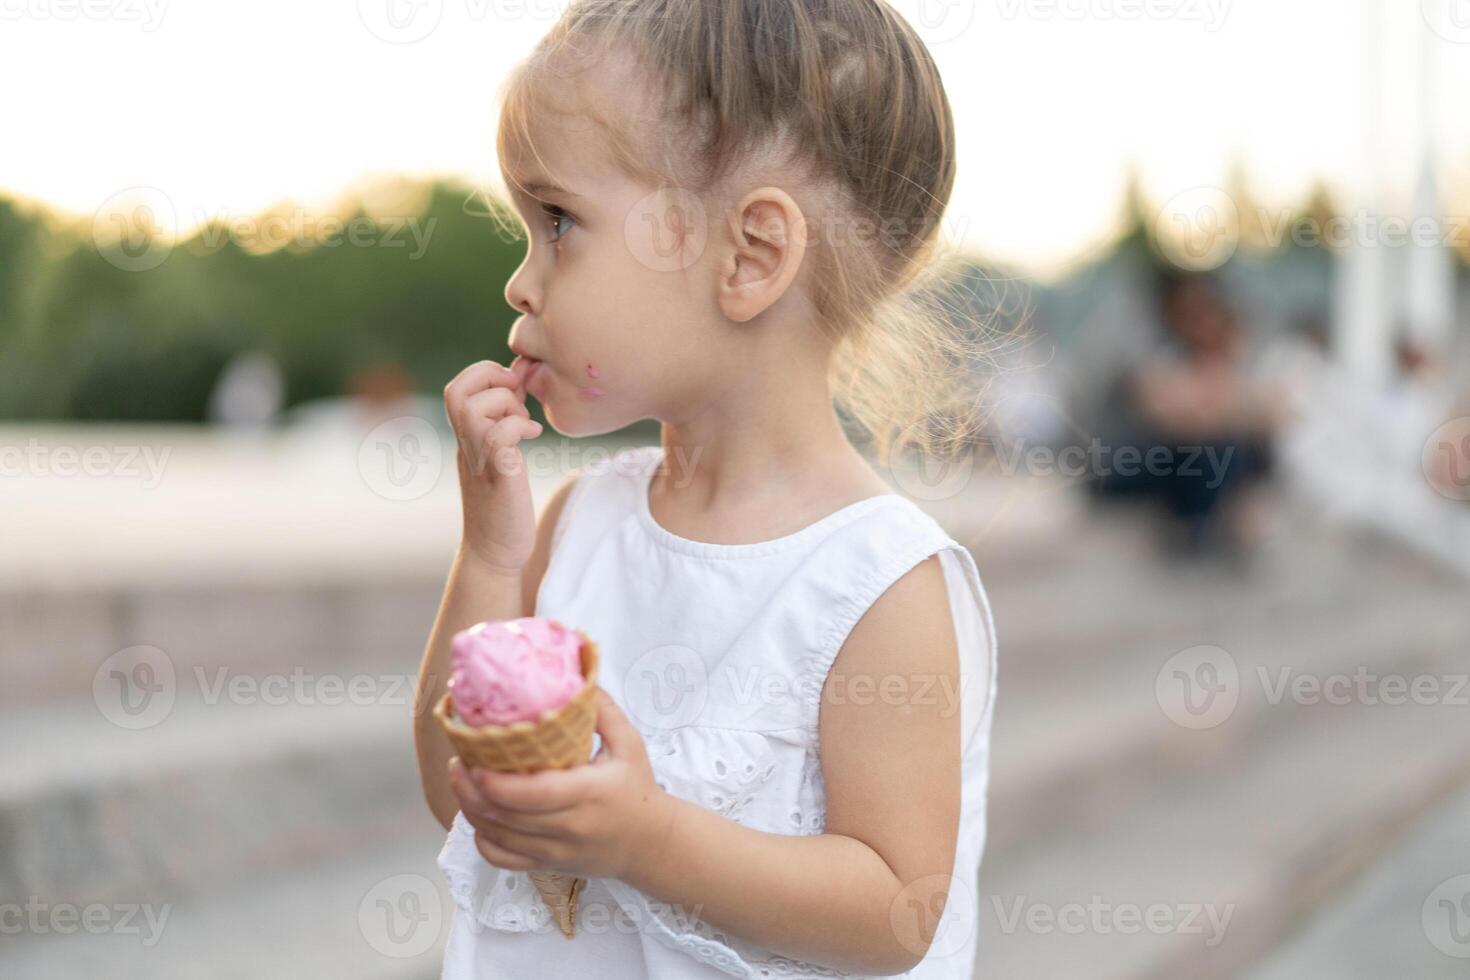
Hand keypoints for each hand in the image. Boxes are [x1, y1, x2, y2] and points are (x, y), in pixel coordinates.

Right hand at [443, 358, 542, 572]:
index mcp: (466, 437)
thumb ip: (504, 420)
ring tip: (526, 424)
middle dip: (490, 379)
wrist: (494, 553)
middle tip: (518, 398)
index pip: (457, 387)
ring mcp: (479, 461)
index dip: (486, 374)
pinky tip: (534, 438)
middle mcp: (466, 446)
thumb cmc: (504, 504)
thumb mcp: (501, 455)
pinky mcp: (498, 477)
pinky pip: (499, 437)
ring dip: (507, 406)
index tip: (514, 389)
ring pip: (475, 410)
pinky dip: (520, 427)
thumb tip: (521, 379)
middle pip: (456, 391)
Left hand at [448, 689, 675, 881]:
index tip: (474, 761)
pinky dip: (483, 839)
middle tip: (459, 763)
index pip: (533, 794)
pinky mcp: (547, 866)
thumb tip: (575, 675)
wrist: (652, 844)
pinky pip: (502, 860)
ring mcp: (556, 851)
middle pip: (506, 816)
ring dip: (472, 810)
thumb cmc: (638, 789)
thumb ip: (603, 710)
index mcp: (589, 794)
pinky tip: (480, 816)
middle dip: (471, 790)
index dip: (496, 783)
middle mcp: (569, 827)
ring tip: (462, 781)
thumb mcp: (630, 744)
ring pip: (498, 838)